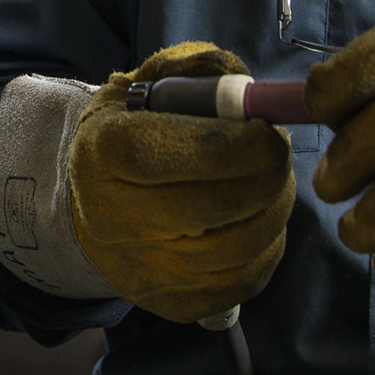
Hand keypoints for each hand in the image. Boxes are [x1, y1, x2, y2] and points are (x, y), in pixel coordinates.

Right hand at [69, 42, 294, 322]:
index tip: (268, 129)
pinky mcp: (167, 302)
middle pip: (212, 207)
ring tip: (276, 182)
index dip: (239, 144)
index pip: (182, 153)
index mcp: (107, 149)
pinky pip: (239, 285)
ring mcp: (140, 268)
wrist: (93, 193)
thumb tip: (255, 93)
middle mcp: (114, 215)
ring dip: (275, 211)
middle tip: (281, 153)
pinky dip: (266, 250)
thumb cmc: (138, 125)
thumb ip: (204, 72)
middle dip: (267, 177)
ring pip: (235, 250)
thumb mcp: (156, 80)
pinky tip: (261, 219)